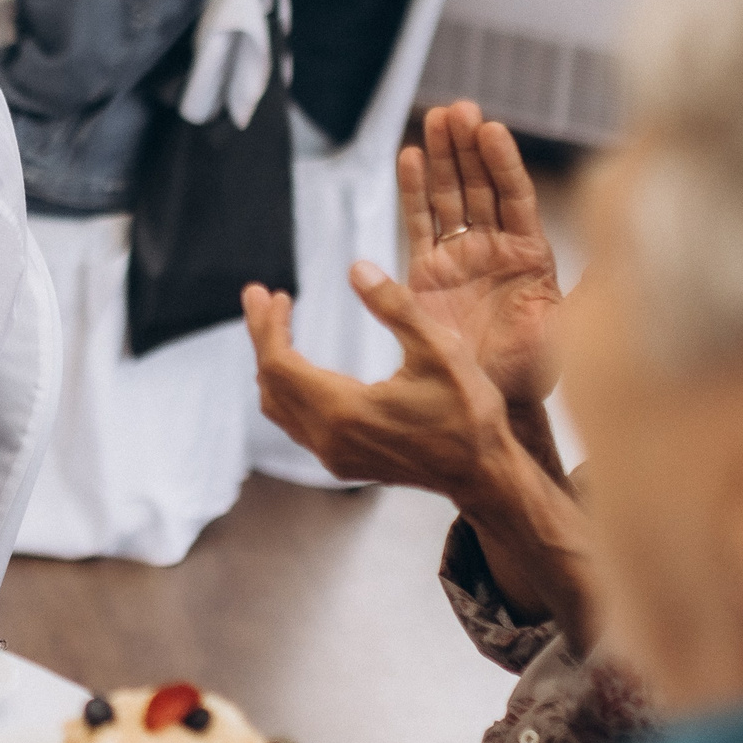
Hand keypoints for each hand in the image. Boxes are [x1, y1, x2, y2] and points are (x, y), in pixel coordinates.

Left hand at [241, 267, 516, 502]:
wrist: (484, 474)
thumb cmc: (469, 413)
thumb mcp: (441, 351)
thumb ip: (397, 307)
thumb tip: (357, 268)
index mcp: (344, 411)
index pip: (279, 364)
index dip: (269, 327)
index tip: (274, 294)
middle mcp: (329, 438)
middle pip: (270, 382)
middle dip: (262, 335)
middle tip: (258, 296)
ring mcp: (333, 455)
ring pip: (278, 405)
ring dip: (270, 363)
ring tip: (273, 324)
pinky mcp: (342, 462)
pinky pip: (295, 422)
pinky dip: (286, 387)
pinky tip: (298, 364)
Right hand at [399, 102, 564, 427]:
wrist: (491, 401)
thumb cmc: (535, 368)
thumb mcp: (570, 326)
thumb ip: (592, 288)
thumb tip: (631, 251)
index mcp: (532, 253)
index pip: (516, 195)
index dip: (503, 161)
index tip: (491, 129)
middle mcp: (495, 246)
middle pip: (480, 184)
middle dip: (469, 145)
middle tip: (457, 109)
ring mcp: (460, 256)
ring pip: (449, 195)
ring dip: (442, 155)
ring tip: (435, 117)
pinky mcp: (427, 272)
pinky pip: (418, 224)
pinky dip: (413, 190)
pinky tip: (410, 156)